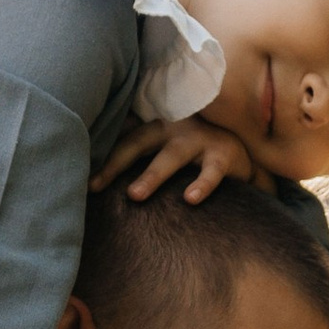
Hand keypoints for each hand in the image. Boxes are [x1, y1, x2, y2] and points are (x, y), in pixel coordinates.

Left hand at [90, 113, 262, 205]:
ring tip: (135, 195)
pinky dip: (202, 184)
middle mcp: (173, 129)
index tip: (85, 185)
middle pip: (139, 143)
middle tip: (98, 185)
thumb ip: (139, 157)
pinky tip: (191, 199)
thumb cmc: (194, 153)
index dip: (103, 161)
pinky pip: (211, 171)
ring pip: (171, 156)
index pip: (123, 143)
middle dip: (117, 163)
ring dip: (152, 174)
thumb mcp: (165, 149)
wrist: (242, 150)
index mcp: (154, 129)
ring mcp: (199, 139)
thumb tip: (98, 182)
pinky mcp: (223, 154)